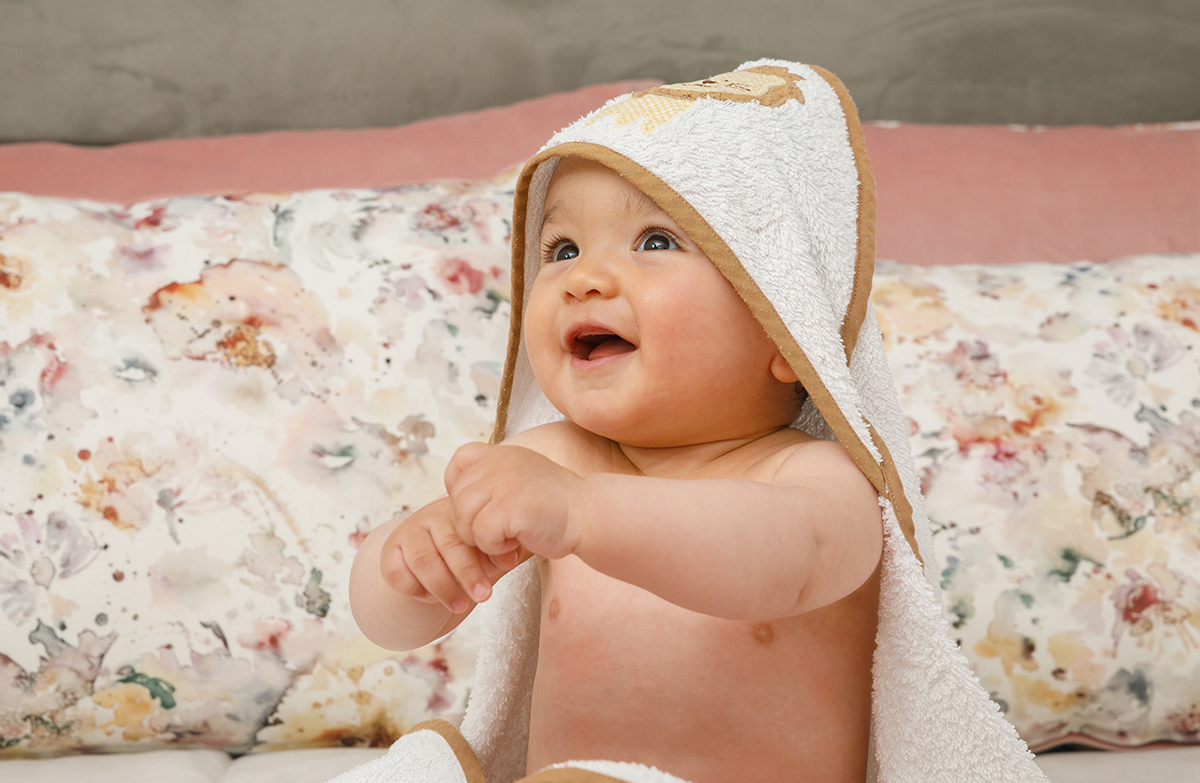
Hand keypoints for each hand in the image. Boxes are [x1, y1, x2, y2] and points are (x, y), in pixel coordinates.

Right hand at [379, 497, 520, 613]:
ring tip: (460, 605)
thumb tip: (510, 559)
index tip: (496, 580)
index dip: (483, 559)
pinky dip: (413, 589)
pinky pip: (394, 572)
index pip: (469, 532)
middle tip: (483, 596)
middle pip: (448, 545)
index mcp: (460, 511)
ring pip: (421, 560)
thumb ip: (500, 552)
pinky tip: (430, 597)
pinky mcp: (390, 550)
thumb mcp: (489, 550)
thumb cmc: (471, 551)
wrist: (439, 556)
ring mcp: (408, 531)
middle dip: (467, 575)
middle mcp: (432, 516)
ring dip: (442, 587)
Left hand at [445, 442, 584, 561]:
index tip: (484, 508)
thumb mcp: (520, 479)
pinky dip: (495, 549)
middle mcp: (499, 462)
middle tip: (501, 534)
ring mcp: (503, 483)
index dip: (461, 491)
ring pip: (464, 519)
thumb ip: (492, 482)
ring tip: (508, 540)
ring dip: (482, 539)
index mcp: (501, 454)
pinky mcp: (508, 506)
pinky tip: (515, 545)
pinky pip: (481, 535)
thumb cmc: (555, 508)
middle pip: (456, 501)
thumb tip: (455, 502)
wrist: (590, 515)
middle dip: (472, 526)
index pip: (458, 464)